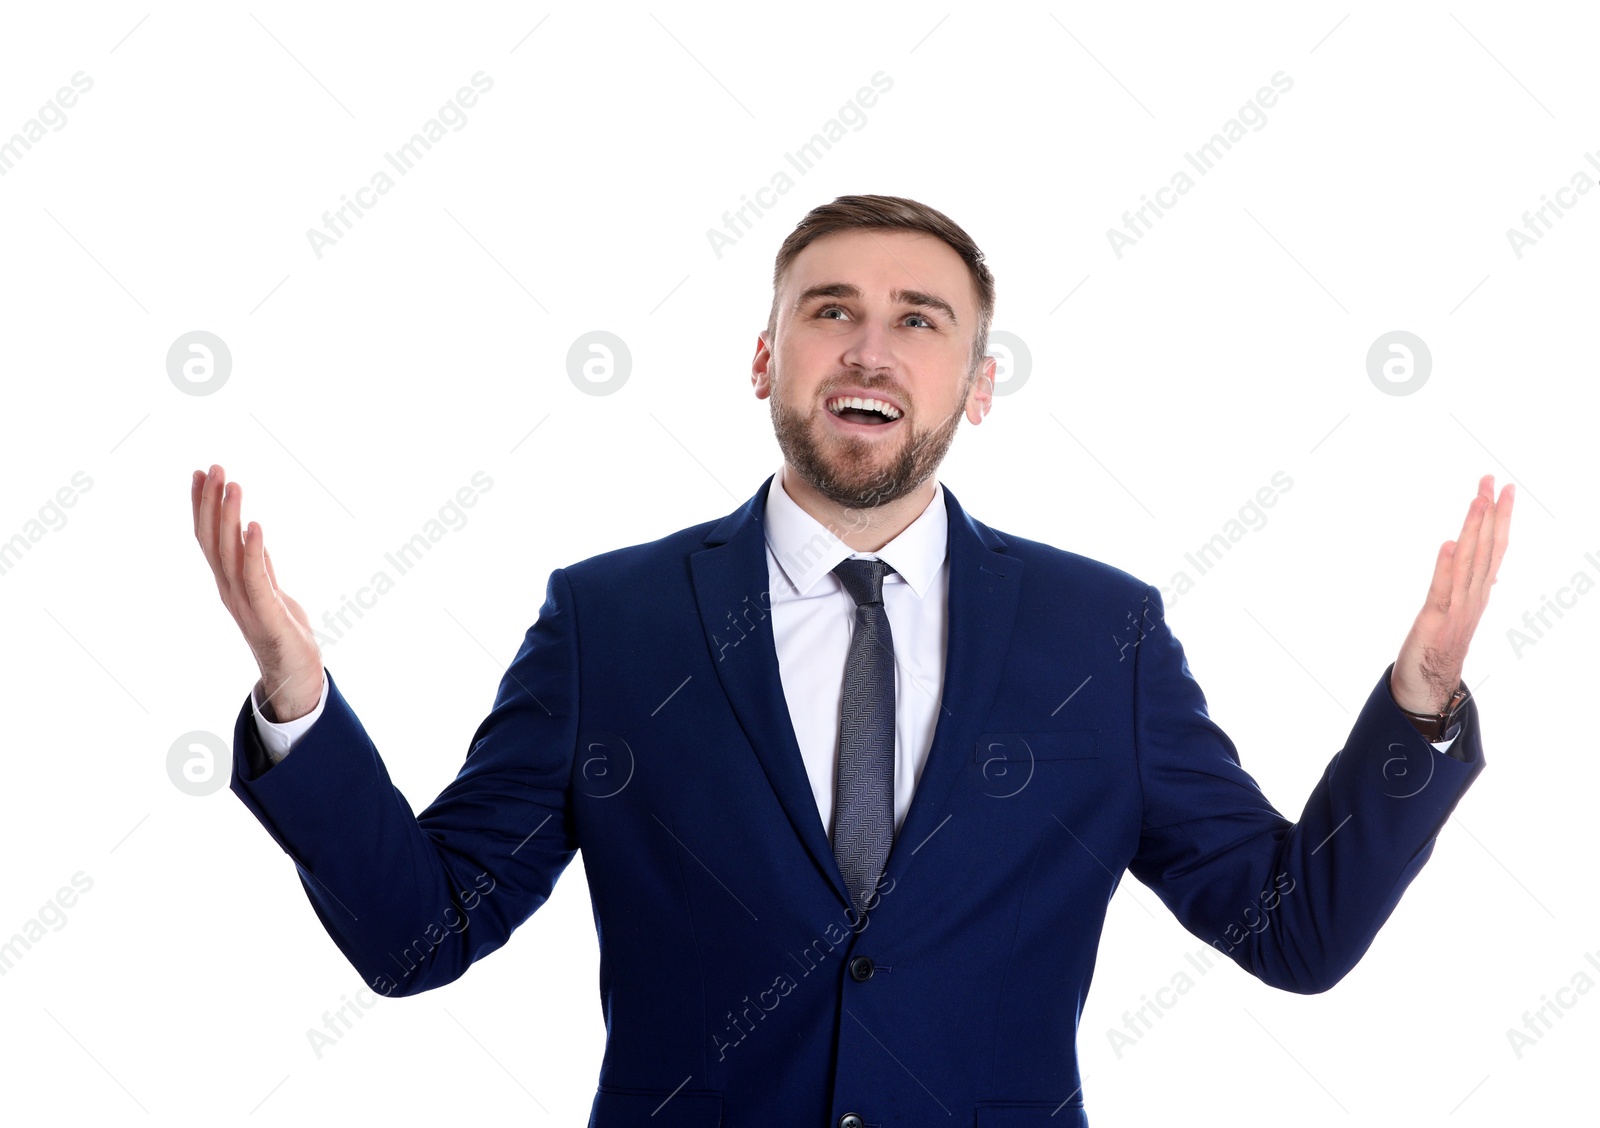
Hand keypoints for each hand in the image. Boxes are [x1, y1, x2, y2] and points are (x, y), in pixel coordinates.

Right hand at [192, 464, 324, 721]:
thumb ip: (257, 563)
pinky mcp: (267, 614)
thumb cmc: (283, 632)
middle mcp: (231, 589)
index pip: (210, 537)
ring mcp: (246, 603)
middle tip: (214, 467)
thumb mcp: (269, 588)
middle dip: (211, 502)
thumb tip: (248, 534)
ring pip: (230, 553)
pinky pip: (256, 579)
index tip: (200, 472)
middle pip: (213, 540)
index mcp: (230, 581)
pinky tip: (255, 525)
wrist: (296, 677)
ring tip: (233, 485)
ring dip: (230, 517)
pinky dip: (254, 550)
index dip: (203, 505)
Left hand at [1391, 474, 1513, 713]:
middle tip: (1493, 481)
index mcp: (1478, 593)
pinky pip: (1442, 590)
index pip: (1494, 549)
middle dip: (1490, 514)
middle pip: (1486, 549)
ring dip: (1473, 531)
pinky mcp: (1435, 619)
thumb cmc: (1439, 647)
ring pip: (1469, 564)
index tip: (1505, 489)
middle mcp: (1473, 597)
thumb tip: (1483, 566)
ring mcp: (1456, 608)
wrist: (1428, 685)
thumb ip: (1470, 587)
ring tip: (1477, 501)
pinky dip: (1446, 567)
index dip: (1500, 519)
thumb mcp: (1459, 612)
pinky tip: (1449, 544)